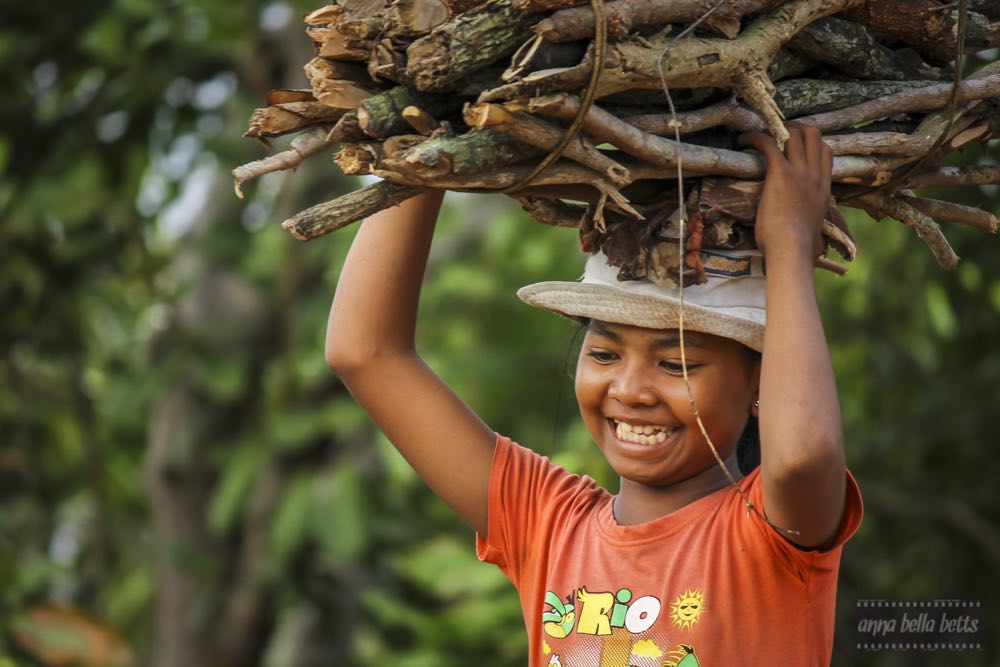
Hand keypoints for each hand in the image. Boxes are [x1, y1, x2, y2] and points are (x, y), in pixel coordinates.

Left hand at [738, 122, 831, 262]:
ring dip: (775, 129)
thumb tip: (817, 248)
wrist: (792, 249)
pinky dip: (755, 137)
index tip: (794, 143)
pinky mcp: (780, 173)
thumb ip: (817, 234)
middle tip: (775, 132)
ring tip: (757, 133)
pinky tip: (742, 140)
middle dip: (794, 127)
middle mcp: (815, 175)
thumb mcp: (816, 237)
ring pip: (794, 134)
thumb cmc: (800, 250)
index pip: (825, 151)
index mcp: (824, 188)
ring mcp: (800, 172)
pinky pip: (769, 143)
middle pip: (812, 134)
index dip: (810, 142)